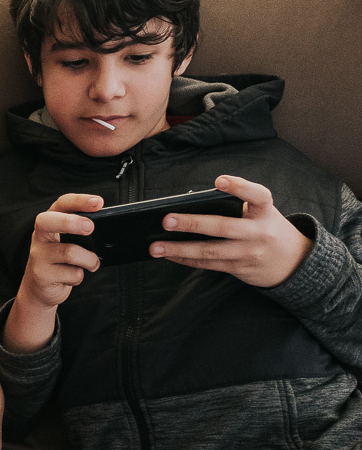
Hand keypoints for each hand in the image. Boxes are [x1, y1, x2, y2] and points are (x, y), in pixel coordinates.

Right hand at [2, 193, 101, 354]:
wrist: (40, 288)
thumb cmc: (59, 260)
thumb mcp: (67, 241)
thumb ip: (80, 233)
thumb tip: (106, 232)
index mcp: (49, 222)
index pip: (62, 204)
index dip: (79, 201)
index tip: (99, 203)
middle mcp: (40, 236)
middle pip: (50, 221)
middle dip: (72, 222)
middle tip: (90, 227)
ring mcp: (39, 255)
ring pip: (70, 252)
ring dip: (89, 259)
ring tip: (92, 263)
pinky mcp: (42, 274)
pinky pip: (71, 273)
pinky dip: (79, 276)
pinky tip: (73, 276)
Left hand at [152, 175, 311, 287]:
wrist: (294, 262)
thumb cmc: (267, 228)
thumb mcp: (262, 213)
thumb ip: (237, 207)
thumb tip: (190, 207)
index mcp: (265, 211)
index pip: (257, 195)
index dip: (239, 187)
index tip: (219, 181)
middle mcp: (259, 232)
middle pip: (223, 227)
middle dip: (192, 223)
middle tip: (166, 220)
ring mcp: (249, 253)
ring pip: (210, 251)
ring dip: (179, 249)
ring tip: (155, 246)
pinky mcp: (239, 269)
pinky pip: (208, 264)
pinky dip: (186, 259)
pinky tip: (169, 255)